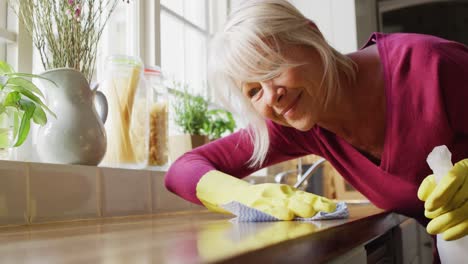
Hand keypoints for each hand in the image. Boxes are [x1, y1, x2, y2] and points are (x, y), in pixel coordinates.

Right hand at [196, 170, 335, 219]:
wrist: (217, 186)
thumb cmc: (244, 196)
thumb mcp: (267, 197)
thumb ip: (284, 202)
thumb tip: (304, 210)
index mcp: (280, 191)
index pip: (304, 196)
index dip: (319, 202)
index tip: (334, 207)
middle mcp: (274, 193)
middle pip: (299, 199)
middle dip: (315, 204)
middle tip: (330, 209)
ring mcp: (262, 197)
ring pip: (285, 202)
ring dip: (300, 206)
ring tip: (313, 211)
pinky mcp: (250, 202)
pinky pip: (265, 208)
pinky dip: (276, 211)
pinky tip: (285, 214)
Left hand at [418, 159, 467, 239]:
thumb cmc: (455, 179)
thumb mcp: (442, 175)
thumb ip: (430, 183)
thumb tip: (422, 197)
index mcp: (465, 167)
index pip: (452, 179)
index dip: (440, 194)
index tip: (428, 206)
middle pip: (458, 199)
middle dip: (440, 213)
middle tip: (427, 220)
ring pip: (466, 212)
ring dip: (447, 224)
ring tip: (432, 229)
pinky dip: (459, 231)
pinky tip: (447, 236)